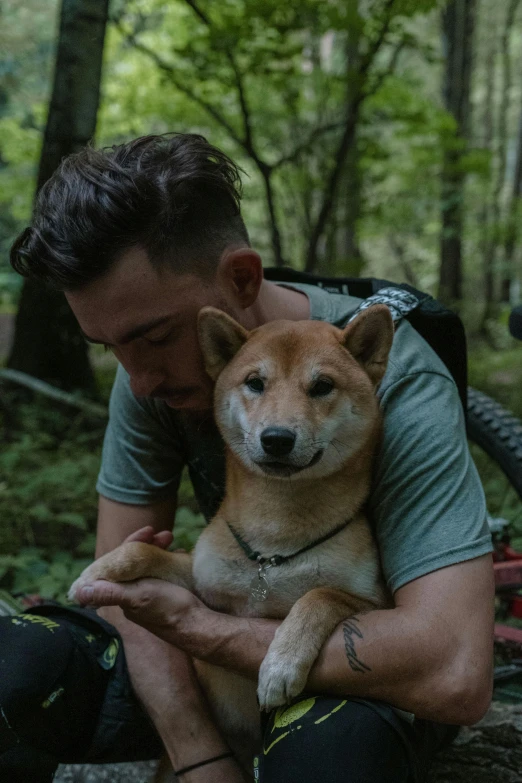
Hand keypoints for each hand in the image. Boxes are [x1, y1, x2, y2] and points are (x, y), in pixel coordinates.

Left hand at [76, 526, 203, 646]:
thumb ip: (110, 593)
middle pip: (134, 562)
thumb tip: (77, 592)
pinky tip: (179, 555)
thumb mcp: (139, 597)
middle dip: (148, 544)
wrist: (198, 626)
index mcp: (122, 594)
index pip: (118, 563)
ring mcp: (150, 593)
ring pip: (149, 565)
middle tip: (167, 534)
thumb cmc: (168, 610)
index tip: (148, 530)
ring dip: (159, 550)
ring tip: (174, 541)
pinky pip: (163, 571)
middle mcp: (133, 594)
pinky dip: (169, 560)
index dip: (130, 544)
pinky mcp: (166, 594)